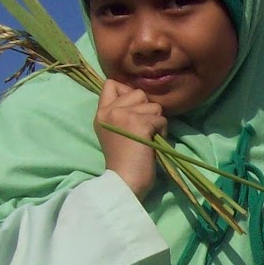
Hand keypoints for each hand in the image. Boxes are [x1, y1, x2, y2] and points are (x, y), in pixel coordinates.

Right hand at [94, 79, 166, 199]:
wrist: (124, 181)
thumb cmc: (123, 160)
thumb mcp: (113, 131)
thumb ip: (120, 112)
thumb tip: (140, 97)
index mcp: (101, 112)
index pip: (111, 83)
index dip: (126, 92)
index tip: (131, 112)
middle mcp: (110, 110)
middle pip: (138, 93)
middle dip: (146, 110)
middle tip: (141, 131)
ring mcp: (124, 115)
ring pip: (153, 106)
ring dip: (156, 122)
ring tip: (147, 139)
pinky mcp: (140, 124)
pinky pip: (161, 120)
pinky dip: (162, 133)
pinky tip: (152, 145)